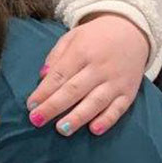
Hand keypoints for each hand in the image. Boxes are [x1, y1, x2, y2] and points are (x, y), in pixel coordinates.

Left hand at [25, 13, 147, 135]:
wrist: (131, 32)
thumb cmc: (95, 37)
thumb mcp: (72, 37)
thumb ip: (56, 56)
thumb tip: (42, 76)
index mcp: (82, 51)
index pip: (60, 75)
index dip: (44, 91)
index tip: (30, 105)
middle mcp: (99, 67)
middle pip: (74, 90)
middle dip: (54, 106)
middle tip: (36, 120)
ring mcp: (116, 81)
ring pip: (95, 102)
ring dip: (78, 117)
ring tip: (61, 129)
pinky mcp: (129, 92)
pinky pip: (119, 109)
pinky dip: (107, 120)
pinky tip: (94, 130)